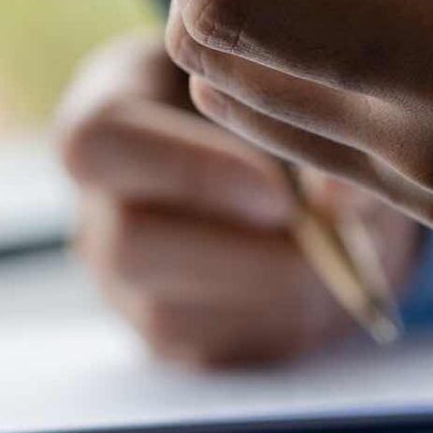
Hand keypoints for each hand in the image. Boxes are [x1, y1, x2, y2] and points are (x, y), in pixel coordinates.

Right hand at [56, 32, 425, 365]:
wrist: (282, 154)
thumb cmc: (274, 98)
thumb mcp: (287, 80)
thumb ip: (318, 121)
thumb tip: (338, 200)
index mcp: (102, 122)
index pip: (98, 144)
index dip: (185, 170)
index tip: (277, 188)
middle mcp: (93, 211)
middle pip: (128, 247)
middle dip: (239, 253)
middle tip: (322, 239)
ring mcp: (121, 283)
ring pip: (170, 314)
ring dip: (268, 297)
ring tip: (339, 260)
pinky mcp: (165, 337)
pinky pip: (210, 353)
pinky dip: (278, 327)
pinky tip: (325, 286)